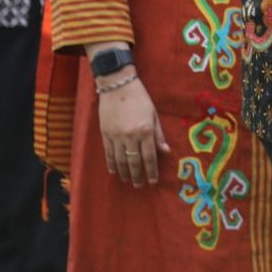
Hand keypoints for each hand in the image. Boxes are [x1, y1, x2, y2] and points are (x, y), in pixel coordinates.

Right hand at [98, 71, 170, 187]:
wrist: (118, 86)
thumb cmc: (140, 98)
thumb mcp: (154, 114)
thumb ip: (159, 134)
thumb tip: (166, 151)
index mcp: (146, 130)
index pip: (150, 157)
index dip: (151, 171)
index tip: (153, 181)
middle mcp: (131, 136)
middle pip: (134, 162)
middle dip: (138, 176)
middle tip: (140, 185)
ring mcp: (116, 136)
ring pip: (120, 161)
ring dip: (125, 173)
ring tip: (128, 180)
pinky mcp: (105, 134)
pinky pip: (109, 154)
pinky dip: (111, 164)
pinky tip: (114, 171)